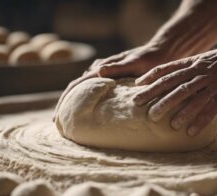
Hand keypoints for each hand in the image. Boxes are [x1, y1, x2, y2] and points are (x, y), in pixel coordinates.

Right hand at [53, 42, 170, 120]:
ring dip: (75, 102)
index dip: (65, 100)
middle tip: (57, 122)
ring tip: (69, 119)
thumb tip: (97, 71)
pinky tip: (89, 109)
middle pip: (76, 88)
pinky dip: (88, 99)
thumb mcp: (135, 62)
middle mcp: (100, 70)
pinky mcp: (112, 78)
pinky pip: (95, 89)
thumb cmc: (149, 58)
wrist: (159, 52)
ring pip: (84, 89)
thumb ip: (117, 67)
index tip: (56, 117)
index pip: (77, 85)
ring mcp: (105, 74)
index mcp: (102, 68)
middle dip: (66, 104)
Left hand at [133, 46, 216, 135]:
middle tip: (143, 110)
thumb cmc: (216, 61)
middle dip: (156, 97)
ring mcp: (211, 82)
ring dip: (178, 111)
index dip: (150, 78)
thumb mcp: (197, 60)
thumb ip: (181, 70)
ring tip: (168, 125)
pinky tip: (190, 131)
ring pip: (191, 96)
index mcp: (189, 64)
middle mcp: (197, 72)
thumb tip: (162, 82)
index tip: (137, 87)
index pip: (166, 70)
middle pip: (173, 84)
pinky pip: (211, 108)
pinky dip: (200, 120)